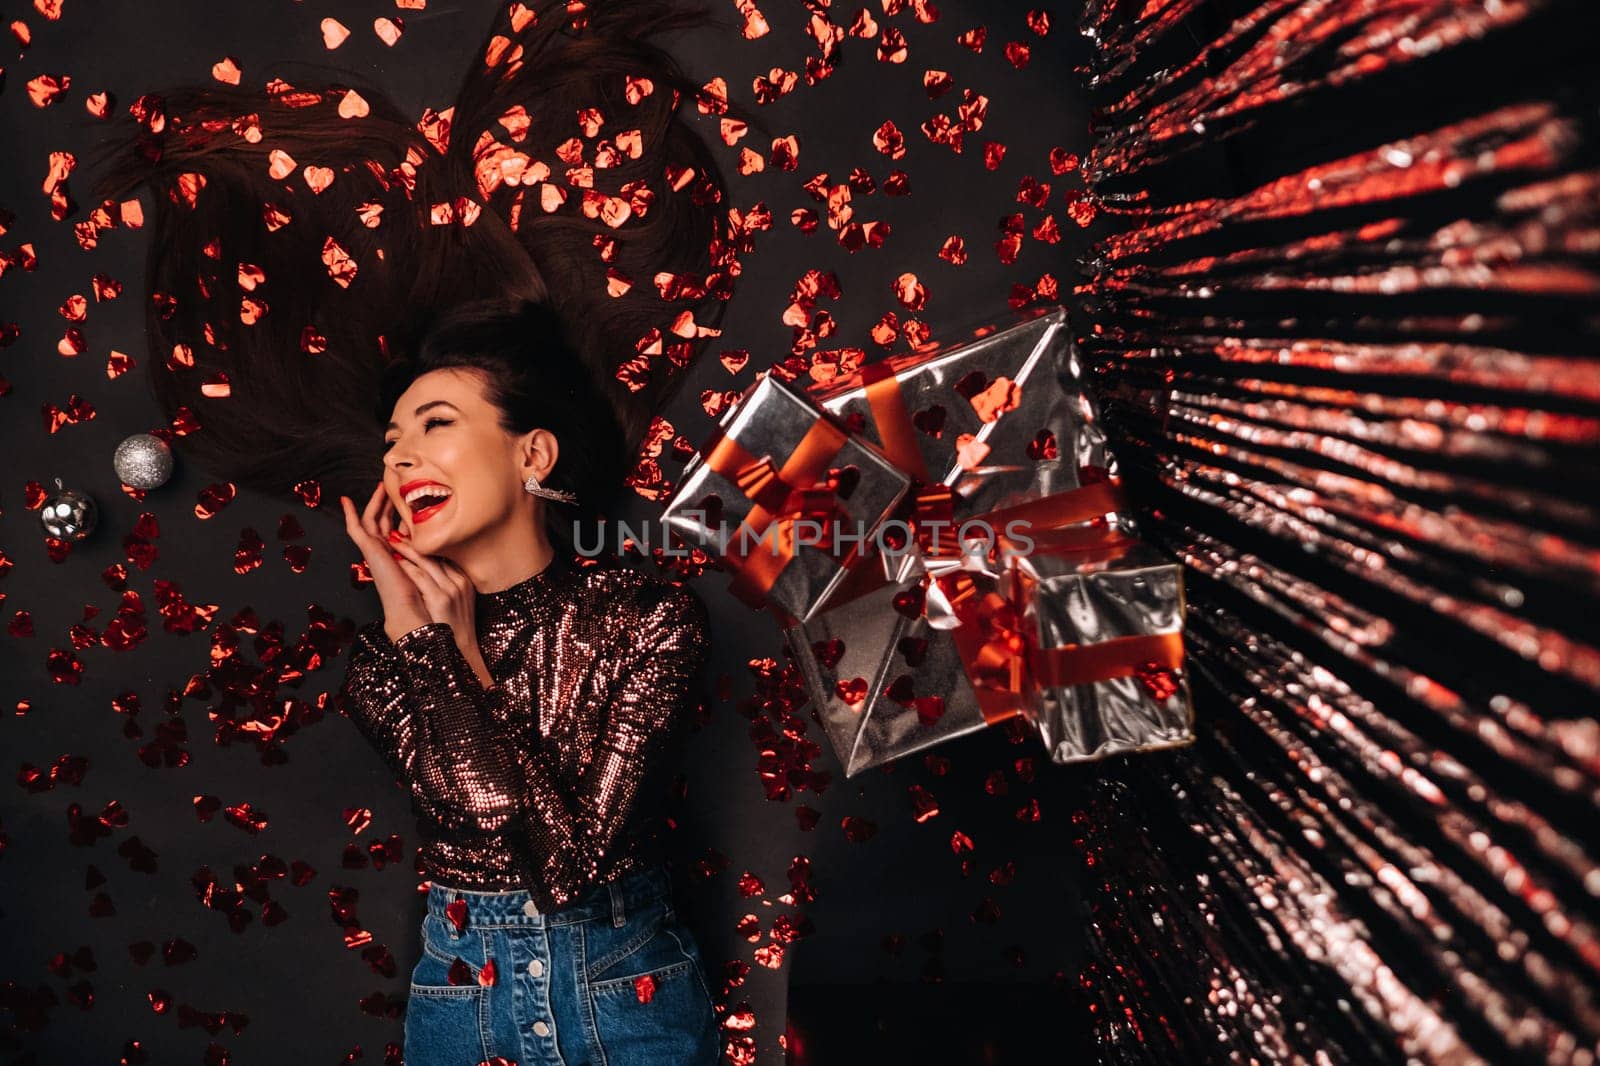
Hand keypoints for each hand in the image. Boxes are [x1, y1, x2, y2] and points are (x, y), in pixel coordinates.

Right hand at [340, 484, 428, 641]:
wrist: (414, 611)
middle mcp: (385, 553)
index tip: (408, 498)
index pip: (398, 529)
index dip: (401, 513)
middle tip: (391, 484)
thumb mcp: (432, 564)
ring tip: (381, 485)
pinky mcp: (369, 551)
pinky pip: (355, 529)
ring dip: (375, 503)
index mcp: (399, 556)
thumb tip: (440, 533)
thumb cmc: (427, 596)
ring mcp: (375, 552)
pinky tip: (345, 500)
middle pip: (383, 522)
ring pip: (371, 520)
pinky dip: (349, 515)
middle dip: (387, 503)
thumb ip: (430, 549)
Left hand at [385, 535, 495, 689]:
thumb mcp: (455, 601)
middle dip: (414, 539)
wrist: (460, 654)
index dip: (425, 541)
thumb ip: (442, 584)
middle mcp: (459, 581)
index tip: (409, 530)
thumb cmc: (453, 631)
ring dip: (406, 548)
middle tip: (396, 527)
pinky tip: (393, 558)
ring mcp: (451, 589)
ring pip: (425, 560)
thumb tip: (423, 569)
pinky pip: (420, 575)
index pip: (443, 553)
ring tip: (390, 538)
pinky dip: (406, 566)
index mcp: (463, 580)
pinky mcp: (442, 598)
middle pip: (435, 553)